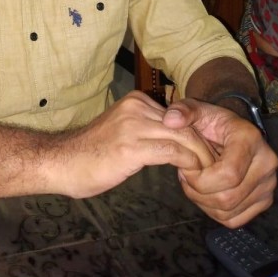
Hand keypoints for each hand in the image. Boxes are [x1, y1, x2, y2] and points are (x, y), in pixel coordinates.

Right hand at [50, 91, 216, 198]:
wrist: (62, 162)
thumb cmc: (91, 153)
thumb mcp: (123, 131)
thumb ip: (147, 129)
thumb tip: (177, 140)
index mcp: (135, 100)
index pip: (180, 115)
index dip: (198, 135)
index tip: (207, 154)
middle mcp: (136, 107)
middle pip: (185, 125)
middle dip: (204, 147)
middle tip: (216, 167)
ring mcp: (133, 125)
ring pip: (183, 137)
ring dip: (201, 158)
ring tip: (208, 174)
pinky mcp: (132, 147)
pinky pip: (172, 152)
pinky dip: (188, 164)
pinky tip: (190, 176)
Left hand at [163, 99, 277, 226]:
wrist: (229, 132)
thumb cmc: (212, 122)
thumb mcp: (196, 110)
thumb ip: (183, 111)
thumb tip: (170, 119)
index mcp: (250, 139)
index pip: (228, 174)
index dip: (201, 179)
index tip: (185, 169)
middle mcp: (265, 164)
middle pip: (228, 198)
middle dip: (198, 193)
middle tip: (185, 177)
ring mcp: (267, 185)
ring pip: (229, 212)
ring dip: (203, 203)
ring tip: (193, 182)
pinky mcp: (263, 200)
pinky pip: (234, 219)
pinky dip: (213, 211)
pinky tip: (205, 193)